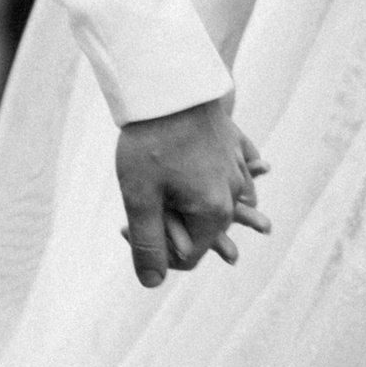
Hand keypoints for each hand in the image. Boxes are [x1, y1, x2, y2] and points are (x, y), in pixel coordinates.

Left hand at [115, 97, 267, 290]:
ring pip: (222, 203)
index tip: (127, 227)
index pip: (188, 257)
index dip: (155, 251)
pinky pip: (237, 172)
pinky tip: (207, 174)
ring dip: (195, 205)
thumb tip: (152, 283)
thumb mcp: (139, 198)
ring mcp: (238, 167)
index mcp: (213, 212)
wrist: (169, 83)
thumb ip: (148, 243)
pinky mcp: (235, 145)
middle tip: (142, 202)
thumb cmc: (150, 141)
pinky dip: (224, 179)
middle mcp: (234, 193)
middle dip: (174, 228)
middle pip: (206, 231)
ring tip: (168, 192)